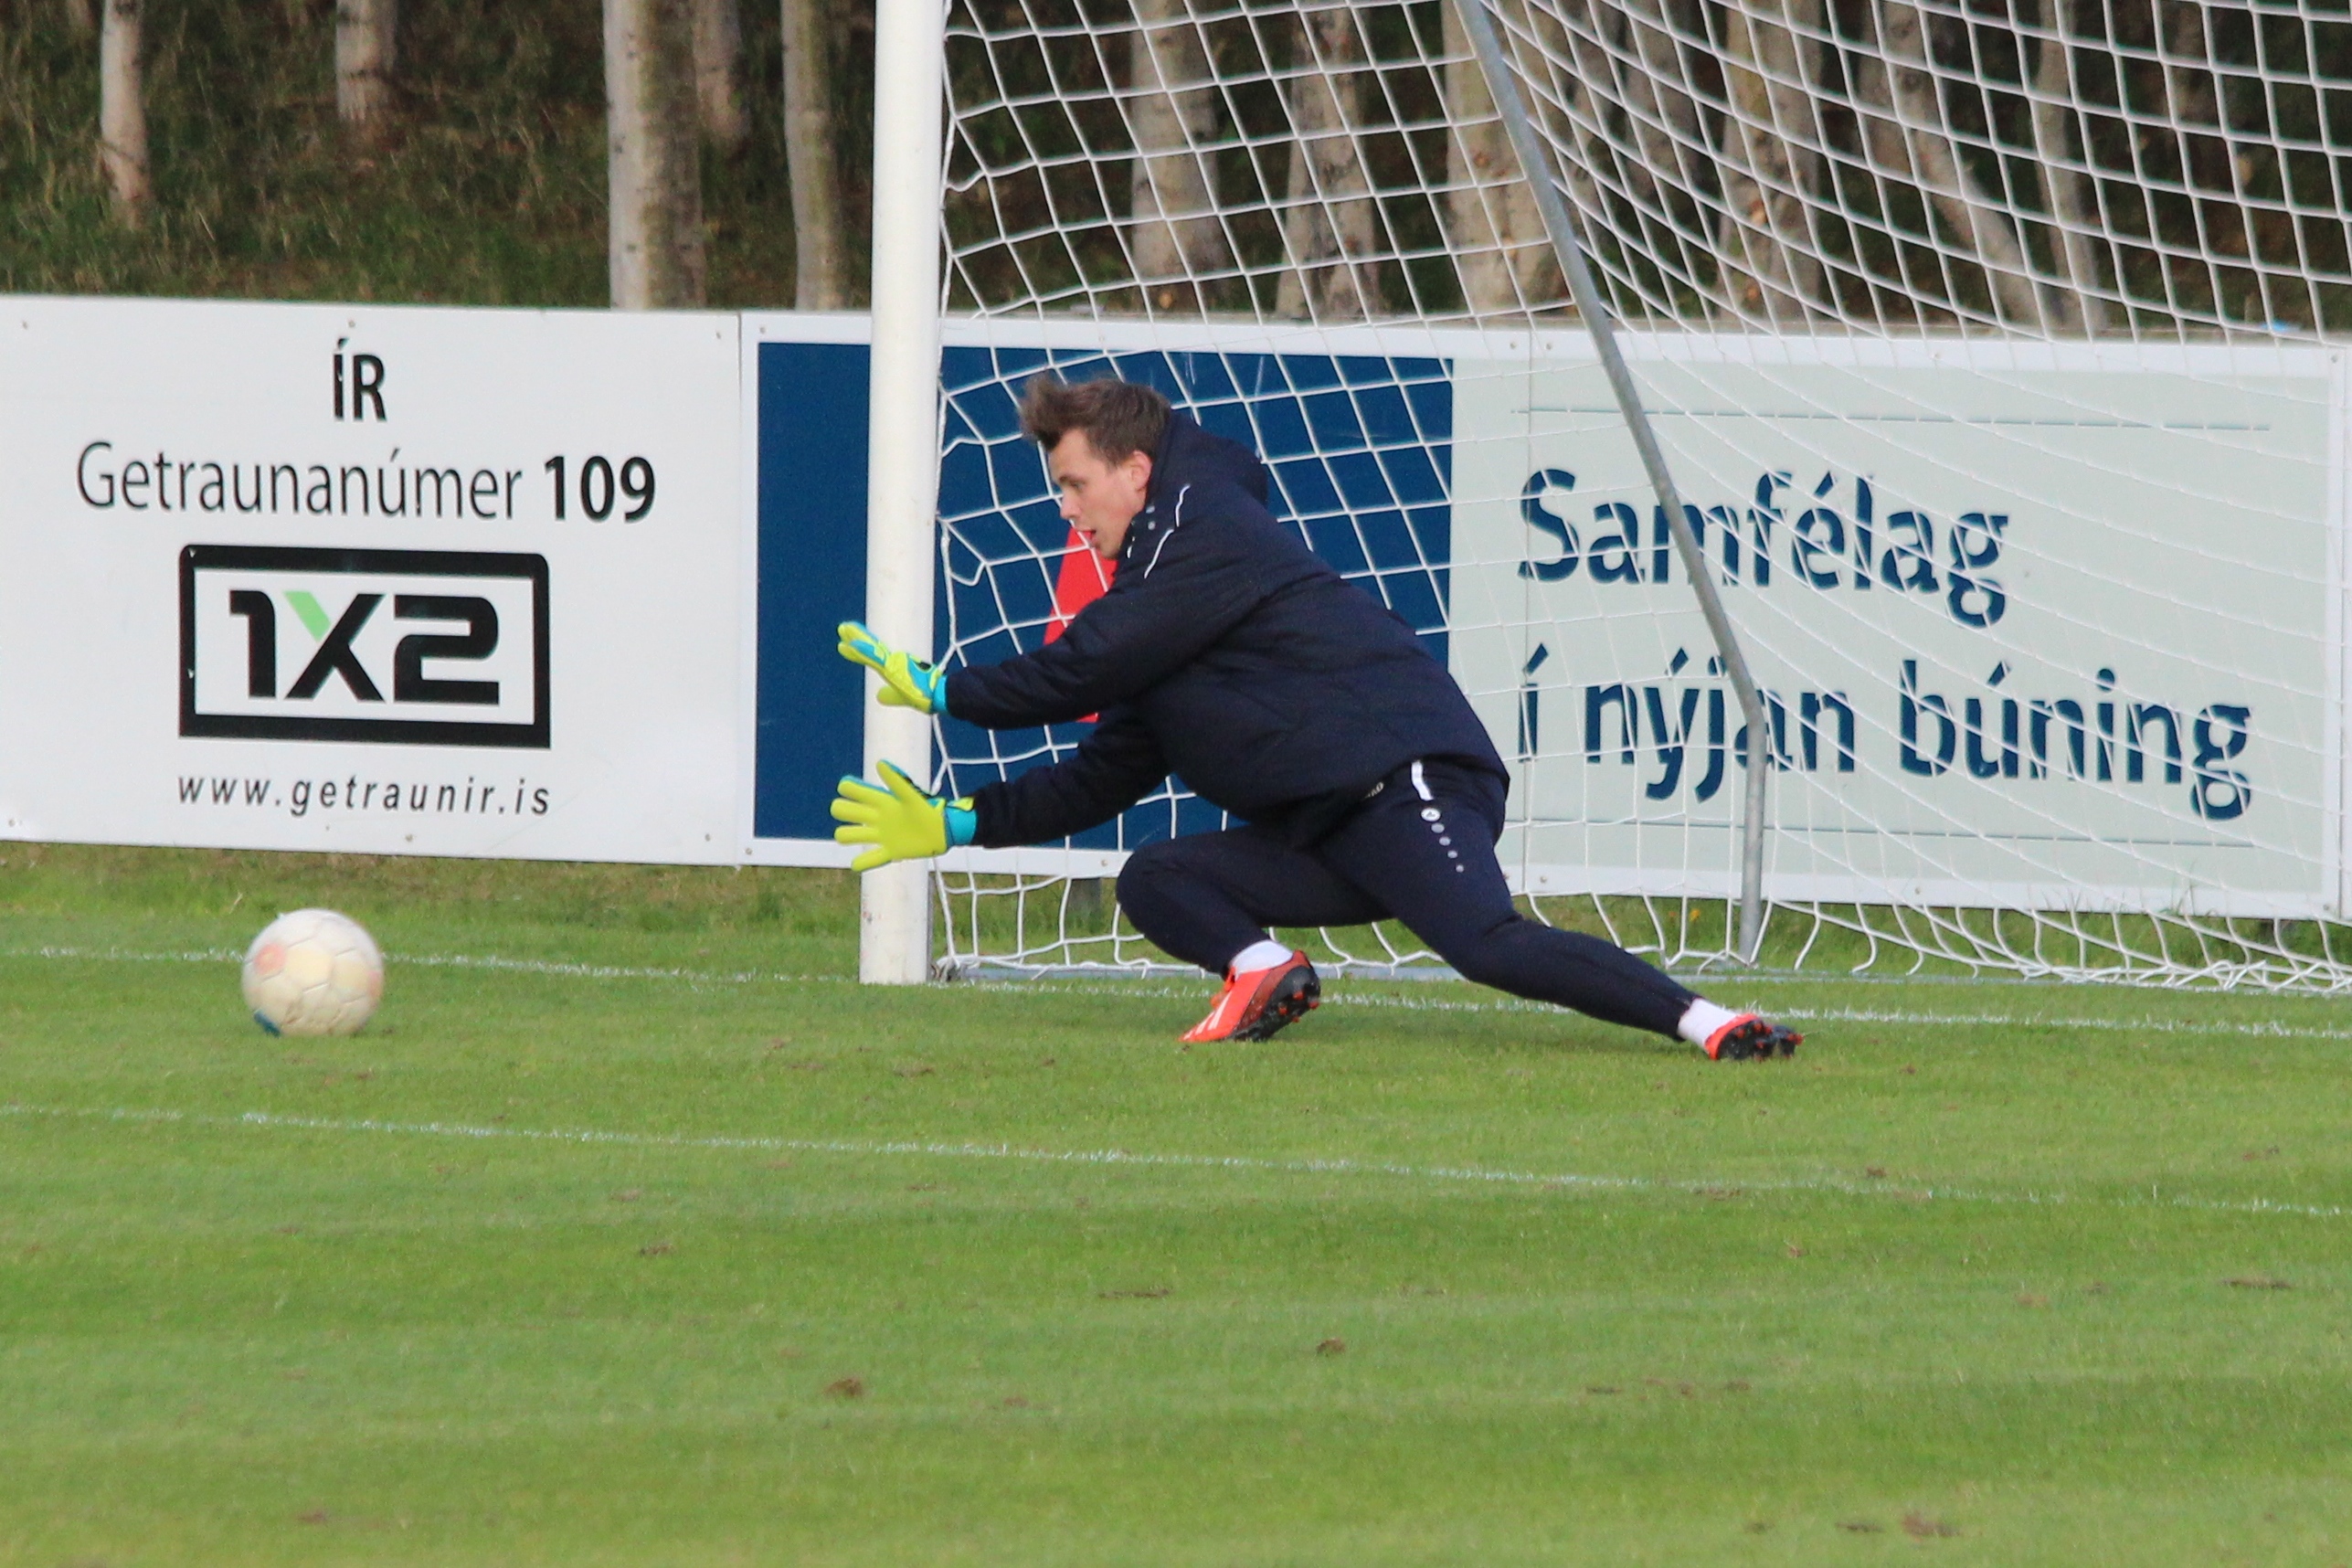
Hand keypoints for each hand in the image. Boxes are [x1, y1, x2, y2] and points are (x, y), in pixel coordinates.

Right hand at [830, 761, 976, 872]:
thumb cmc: (928, 810)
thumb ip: (896, 781)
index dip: (846, 788)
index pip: (851, 790)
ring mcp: (880, 835)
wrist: (944, 831)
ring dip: (846, 835)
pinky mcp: (889, 852)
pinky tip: (858, 863)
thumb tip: (880, 763)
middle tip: (856, 814)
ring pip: (848, 834)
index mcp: (880, 800)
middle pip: (843, 810)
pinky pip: (868, 860)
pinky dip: (861, 863)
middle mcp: (876, 817)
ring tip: (857, 835)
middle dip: (841, 810)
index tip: (849, 788)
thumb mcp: (911, 796)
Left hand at [837, 621, 946, 713]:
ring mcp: (892, 663)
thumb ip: (891, 696)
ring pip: (870, 649)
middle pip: (870, 647)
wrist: (938, 695)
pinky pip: (873, 657)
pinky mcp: (892, 668)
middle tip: (842, 628)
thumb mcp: (903, 696)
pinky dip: (861, 651)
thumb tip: (878, 696)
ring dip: (856, 638)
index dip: (860, 649)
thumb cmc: (926, 695)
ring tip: (842, 629)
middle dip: (856, 637)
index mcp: (894, 667)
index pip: (874, 655)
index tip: (847, 643)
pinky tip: (850, 645)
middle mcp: (892, 661)